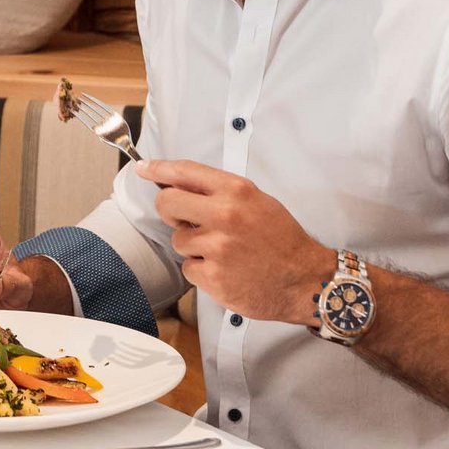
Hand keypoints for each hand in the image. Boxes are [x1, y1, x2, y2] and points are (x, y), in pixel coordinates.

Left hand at [136, 159, 335, 324]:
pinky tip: (225, 270)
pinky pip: (188, 268)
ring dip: (194, 247)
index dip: (159, 169)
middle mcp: (225, 215)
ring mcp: (217, 247)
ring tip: (223, 252)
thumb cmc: (282, 241)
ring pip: (178, 240)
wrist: (305, 280)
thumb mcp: (257, 202)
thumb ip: (220, 192)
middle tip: (187, 220)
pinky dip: (202, 271)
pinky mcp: (213, 276)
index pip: (185, 172)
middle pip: (167, 203)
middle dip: (171, 211)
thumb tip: (181, 184)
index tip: (144, 168)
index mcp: (237, 191)